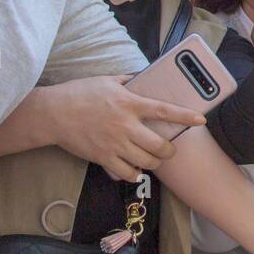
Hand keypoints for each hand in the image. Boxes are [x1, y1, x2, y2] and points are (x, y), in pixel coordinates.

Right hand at [39, 75, 203, 181]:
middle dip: (169, 151)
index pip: (164, 111)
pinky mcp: (102, 158)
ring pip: (146, 162)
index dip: (185, 116)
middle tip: (168, 150)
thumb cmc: (79, 93)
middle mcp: (126, 125)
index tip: (201, 120)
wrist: (52, 113)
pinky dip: (134, 174)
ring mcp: (114, 144)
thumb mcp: (107, 80)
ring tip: (152, 159)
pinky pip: (126, 173)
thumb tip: (141, 79)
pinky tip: (134, 169)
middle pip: (159, 146)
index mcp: (129, 104)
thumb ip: (128, 81)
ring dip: (153, 163)